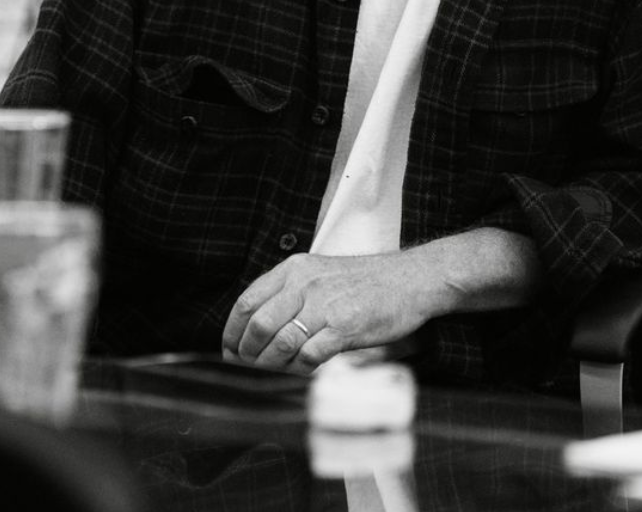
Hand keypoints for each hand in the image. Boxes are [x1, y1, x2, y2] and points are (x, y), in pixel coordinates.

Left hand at [221, 251, 430, 373]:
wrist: (411, 280)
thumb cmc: (367, 282)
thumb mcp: (322, 273)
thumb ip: (290, 294)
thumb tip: (256, 329)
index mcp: (296, 268)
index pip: (247, 302)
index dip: (231, 333)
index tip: (230, 352)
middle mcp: (306, 283)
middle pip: (258, 326)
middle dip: (247, 356)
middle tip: (248, 371)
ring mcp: (326, 305)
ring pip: (280, 344)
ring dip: (272, 367)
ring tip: (275, 374)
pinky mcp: (345, 327)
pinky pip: (309, 356)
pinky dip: (300, 370)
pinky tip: (304, 371)